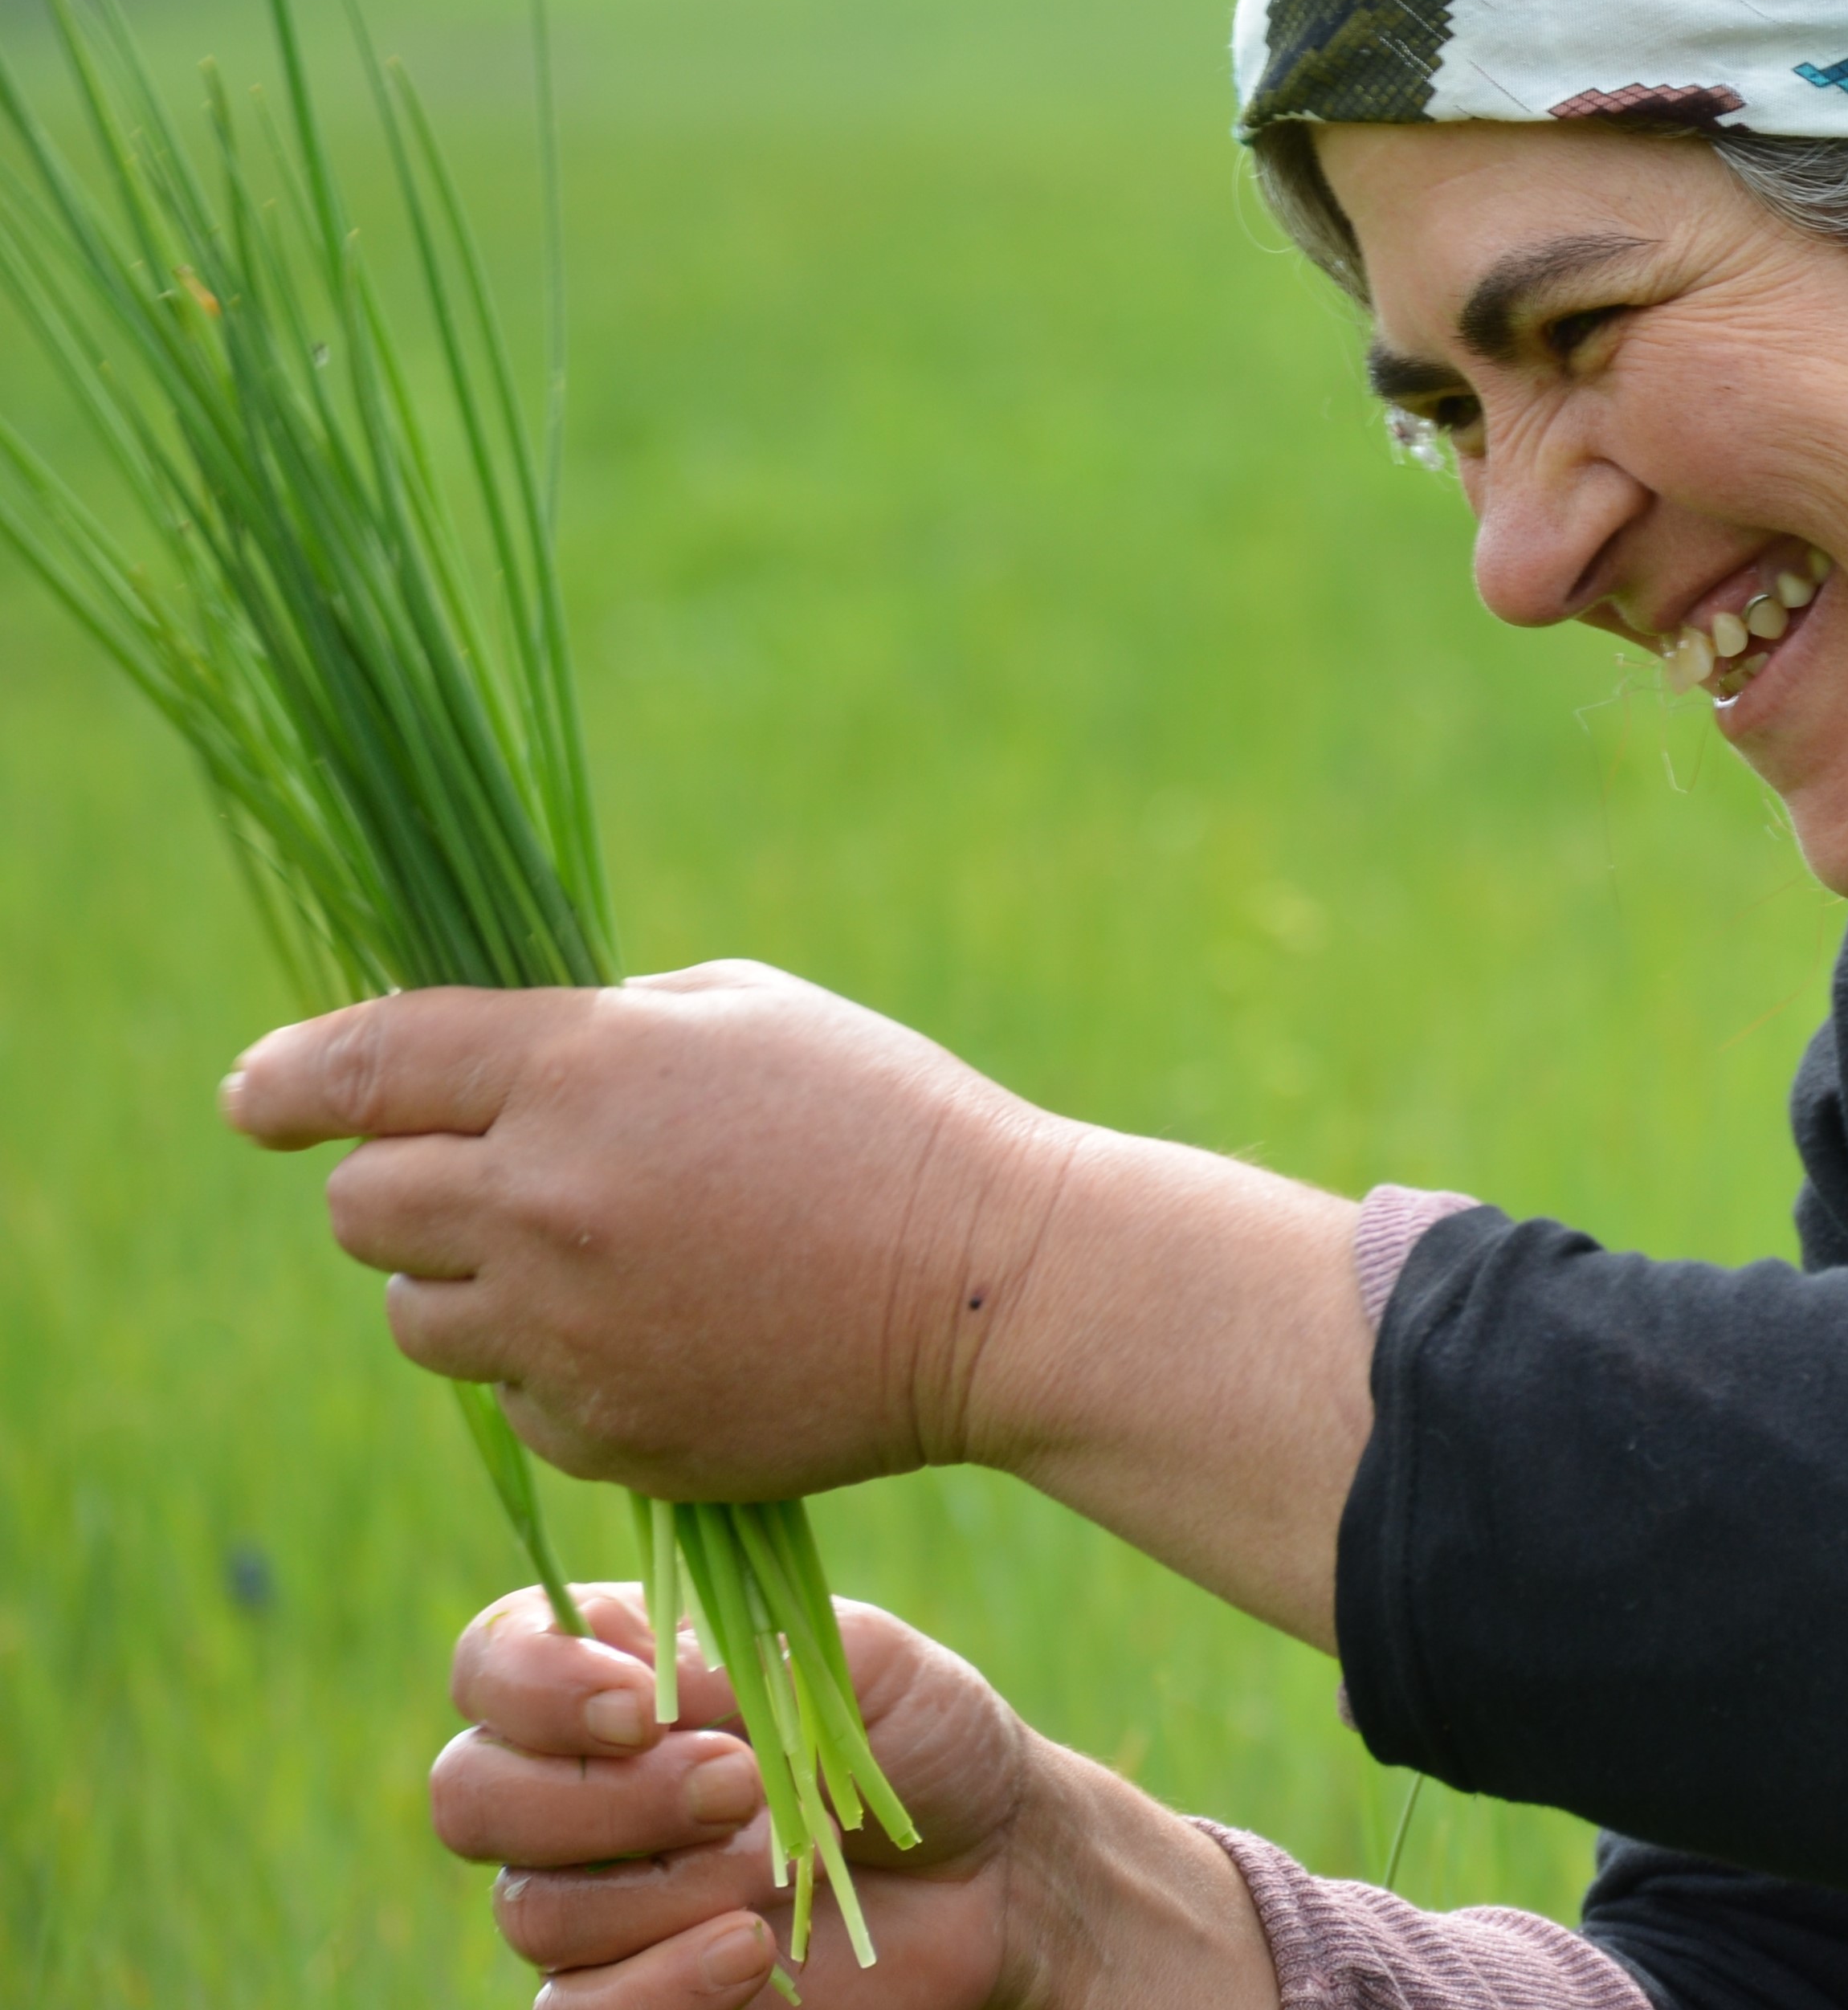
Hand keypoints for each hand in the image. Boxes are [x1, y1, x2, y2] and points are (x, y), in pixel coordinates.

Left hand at [227, 962, 1375, 1646]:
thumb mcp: (743, 1014)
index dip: (286, 1080)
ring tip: (592, 1268)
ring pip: (414, 1318)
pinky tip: (667, 1335)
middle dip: (401, 1188)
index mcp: (578, 1066)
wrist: (995, 1288)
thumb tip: (477, 1074)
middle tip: (489, 1187)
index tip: (252, 1097)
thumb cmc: (882, 1121)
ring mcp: (569, 1329)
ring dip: (467, 1288)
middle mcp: (546, 1199)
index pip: (364, 1065)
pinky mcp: (606, 1432)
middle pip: (359, 1207)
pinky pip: (514, 1400)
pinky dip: (557, 1369)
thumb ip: (591, 1033)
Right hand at [436, 1583, 1273, 2007]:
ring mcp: (593, 1898)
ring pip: (532, 1908)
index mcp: (613, 1676)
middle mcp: (575, 1785)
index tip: (645, 1704)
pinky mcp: (627, 1996)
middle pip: (472, 1795)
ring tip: (775, 1868)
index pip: (491, 1663)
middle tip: (737, 1785)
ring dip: (661, 1886)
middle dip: (602, 1794)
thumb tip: (649, 1686)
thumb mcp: (856, 1661)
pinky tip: (753, 1951)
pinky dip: (658, 1987)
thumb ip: (743, 1655)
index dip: (534, 1686)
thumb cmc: (918, 1736)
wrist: (993, 1863)